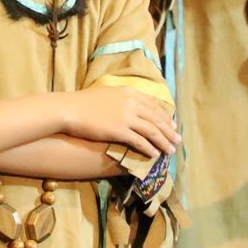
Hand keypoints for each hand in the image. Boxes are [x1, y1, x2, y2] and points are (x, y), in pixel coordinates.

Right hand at [60, 86, 181, 157]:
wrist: (70, 109)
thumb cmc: (84, 102)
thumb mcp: (107, 93)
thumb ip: (122, 98)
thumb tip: (130, 106)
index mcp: (130, 92)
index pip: (154, 105)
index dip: (165, 116)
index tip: (172, 124)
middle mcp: (132, 103)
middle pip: (157, 118)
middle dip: (169, 131)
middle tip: (177, 140)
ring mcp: (126, 116)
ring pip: (152, 130)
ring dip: (163, 141)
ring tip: (170, 151)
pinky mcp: (120, 130)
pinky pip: (140, 141)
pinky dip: (149, 148)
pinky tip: (154, 155)